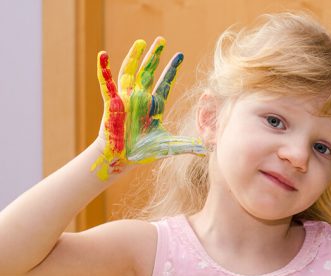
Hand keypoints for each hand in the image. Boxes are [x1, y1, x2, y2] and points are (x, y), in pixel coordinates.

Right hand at [91, 37, 205, 179]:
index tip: (180, 55)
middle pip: (149, 72)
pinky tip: (102, 54)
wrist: (122, 158)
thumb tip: (205, 150)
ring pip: (130, 72)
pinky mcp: (112, 102)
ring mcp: (126, 98)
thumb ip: (187, 145)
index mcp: (155, 105)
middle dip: (155, 56)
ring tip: (142, 42)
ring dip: (135, 57)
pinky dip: (104, 69)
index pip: (165, 82)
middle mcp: (141, 98)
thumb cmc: (143, 152)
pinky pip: (106, 83)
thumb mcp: (169, 146)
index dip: (172, 69)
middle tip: (162, 40)